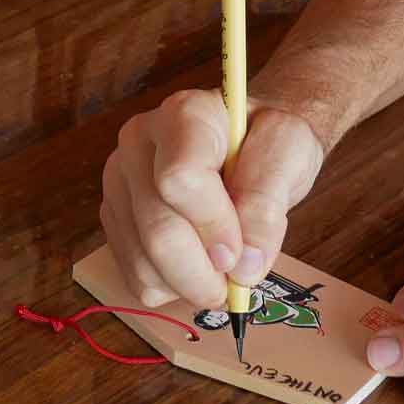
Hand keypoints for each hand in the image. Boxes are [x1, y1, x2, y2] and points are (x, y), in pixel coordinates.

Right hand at [100, 91, 327, 310]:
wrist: (246, 141)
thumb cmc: (266, 141)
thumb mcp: (291, 151)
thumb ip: (267, 202)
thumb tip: (244, 265)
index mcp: (184, 115)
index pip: (179, 178)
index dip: (213, 225)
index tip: (243, 251)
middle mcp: (138, 142)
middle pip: (157, 231)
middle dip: (204, 273)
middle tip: (237, 278)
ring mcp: (119, 180)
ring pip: (143, 262)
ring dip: (191, 284)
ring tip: (220, 265)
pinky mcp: (113, 215)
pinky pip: (135, 277)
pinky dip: (172, 288)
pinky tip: (195, 263)